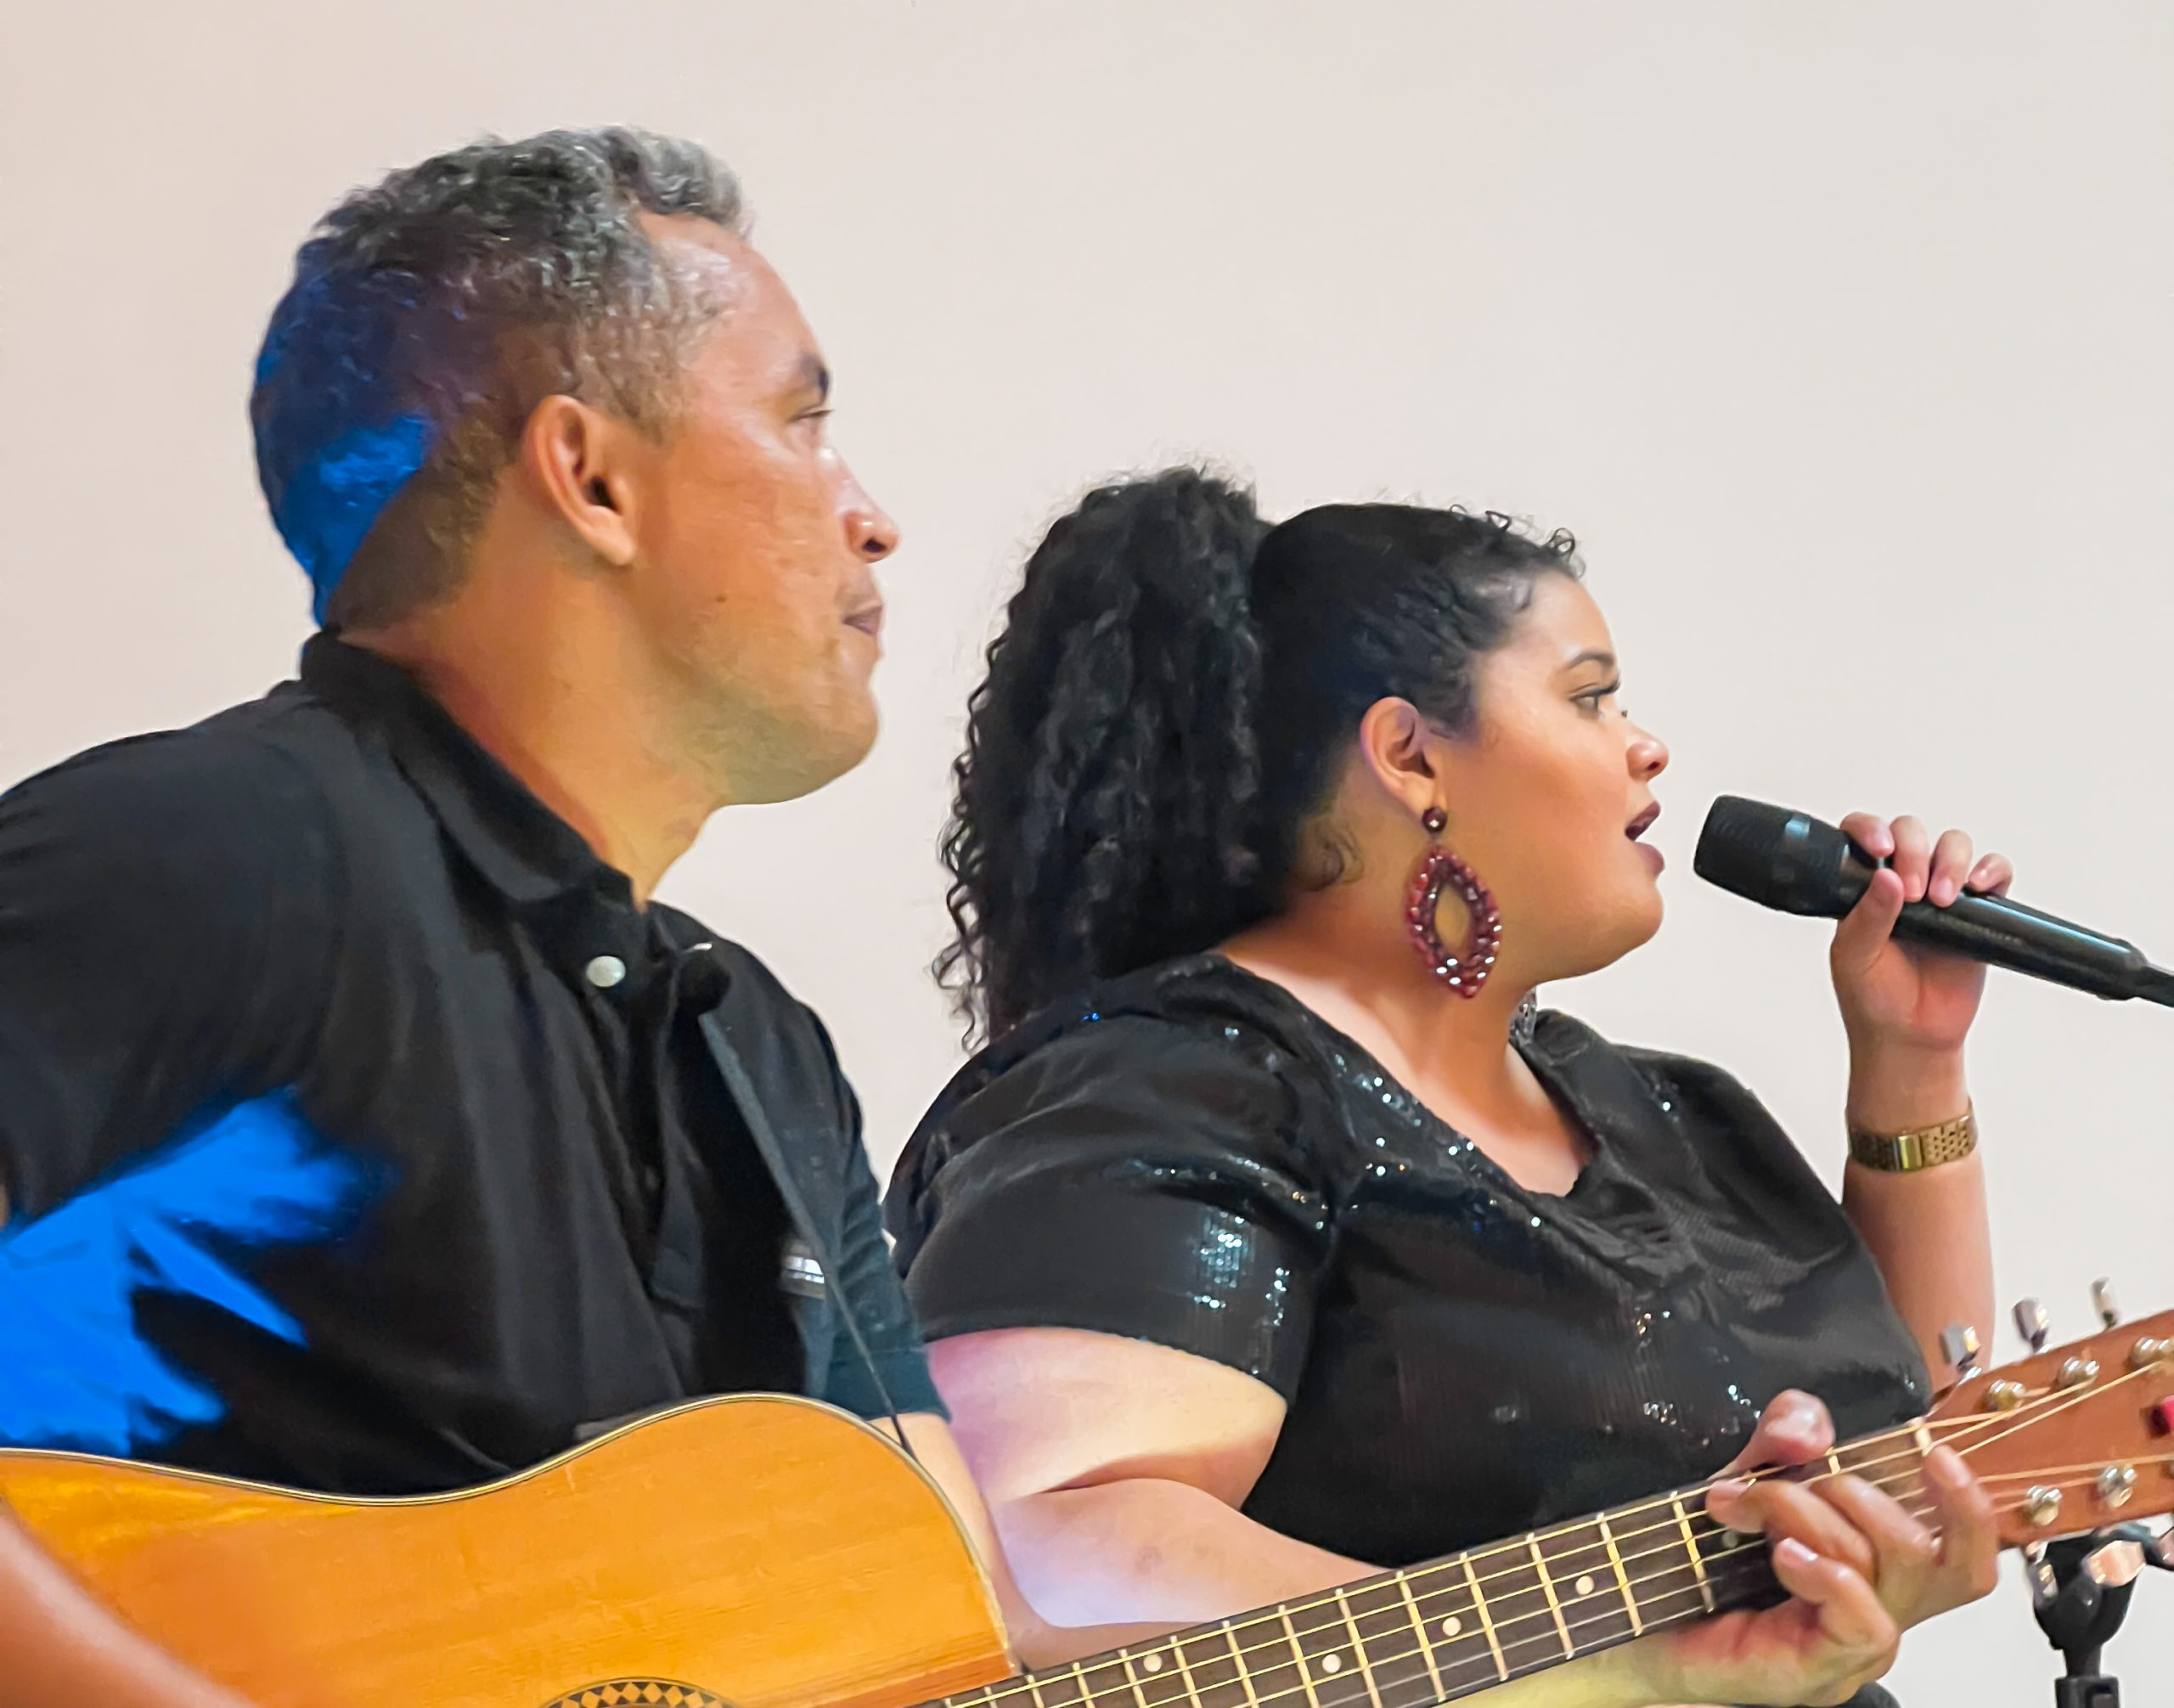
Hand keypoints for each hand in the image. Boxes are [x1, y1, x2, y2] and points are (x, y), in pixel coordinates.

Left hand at [1625, 1391, 1997, 1705]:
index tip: (1932, 1451)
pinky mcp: (1818, 1670)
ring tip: (1742, 1505)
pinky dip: (1828, 1570)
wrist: (1635, 1622)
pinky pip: (1864, 1618)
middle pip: (1931, 1554)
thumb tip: (1808, 1429)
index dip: (1970, 1504)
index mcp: (1876, 1572)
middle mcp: (1875, 1613)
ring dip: (1807, 1512)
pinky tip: (1783, 1554)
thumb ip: (1782, 1439)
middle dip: (1853, 1490)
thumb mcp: (1745, 1478)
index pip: (1965, 1553)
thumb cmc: (1696, 1562)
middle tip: (1777, 1479)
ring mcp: (1849, 1649)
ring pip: (1882, 1568)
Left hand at [1829, 813, 2012, 1062]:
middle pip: (1912, 833)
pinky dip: (1992, 870)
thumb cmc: (1873, 998)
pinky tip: (1980, 887)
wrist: (1911, 1037)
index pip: (1862, 836)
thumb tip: (1885, 877)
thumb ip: (1868, 918)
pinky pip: (1994, 875)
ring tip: (1943, 899)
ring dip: (1952, 861)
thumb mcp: (1855, 958)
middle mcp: (1901, 882)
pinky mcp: (1977, 912)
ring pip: (1954, 845)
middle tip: (1914, 893)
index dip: (1870, 829)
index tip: (1879, 848)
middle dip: (1915, 851)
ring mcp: (1940, 893)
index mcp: (1862, 887)